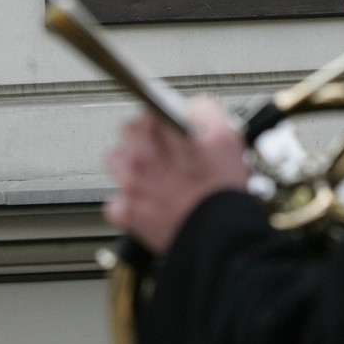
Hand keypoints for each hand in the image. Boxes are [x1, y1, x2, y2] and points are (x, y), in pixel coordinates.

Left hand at [104, 95, 249, 254]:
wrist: (218, 236)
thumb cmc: (222, 190)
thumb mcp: (227, 137)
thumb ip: (205, 111)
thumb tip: (193, 107)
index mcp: (161, 135)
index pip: (148, 109)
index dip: (161, 116)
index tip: (167, 122)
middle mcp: (139, 157)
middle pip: (127, 133)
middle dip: (143, 138)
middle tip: (164, 150)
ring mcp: (130, 186)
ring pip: (116, 162)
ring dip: (130, 165)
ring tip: (154, 175)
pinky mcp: (127, 213)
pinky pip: (116, 202)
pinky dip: (129, 202)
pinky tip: (149, 202)